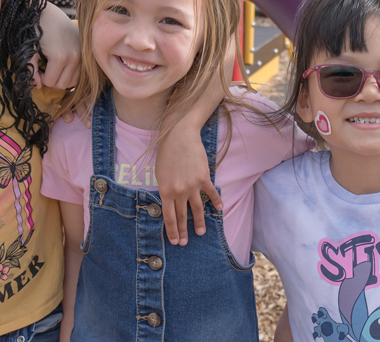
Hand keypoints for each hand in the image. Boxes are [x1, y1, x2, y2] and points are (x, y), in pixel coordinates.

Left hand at [32, 2, 79, 89]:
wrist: (47, 11)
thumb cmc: (35, 29)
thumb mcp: (29, 50)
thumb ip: (31, 70)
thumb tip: (37, 86)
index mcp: (60, 57)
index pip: (51, 83)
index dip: (41, 79)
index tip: (37, 69)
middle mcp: (75, 57)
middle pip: (62, 84)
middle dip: (51, 81)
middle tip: (43, 71)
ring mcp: (82, 54)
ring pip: (73, 81)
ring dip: (61, 79)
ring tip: (52, 68)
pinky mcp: (85, 51)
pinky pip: (79, 73)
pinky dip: (70, 74)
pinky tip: (61, 65)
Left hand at [155, 127, 222, 245]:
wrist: (179, 136)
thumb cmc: (166, 153)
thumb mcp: (160, 174)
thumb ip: (166, 190)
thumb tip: (170, 203)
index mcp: (166, 191)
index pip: (169, 217)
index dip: (172, 231)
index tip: (175, 241)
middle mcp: (179, 191)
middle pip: (182, 216)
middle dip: (183, 231)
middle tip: (185, 243)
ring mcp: (193, 185)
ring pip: (197, 209)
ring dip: (198, 222)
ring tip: (200, 232)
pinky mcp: (204, 177)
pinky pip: (211, 193)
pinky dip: (216, 201)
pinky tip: (219, 209)